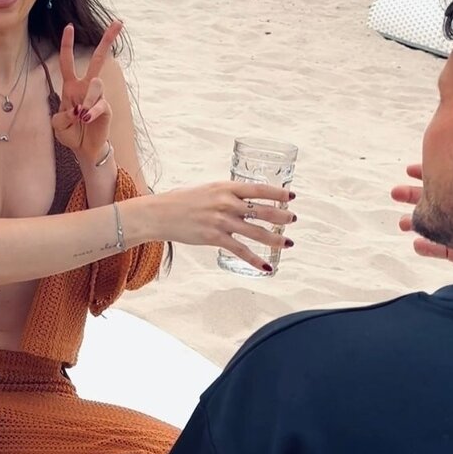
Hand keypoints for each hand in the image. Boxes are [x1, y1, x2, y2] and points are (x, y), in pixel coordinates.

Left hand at [52, 20, 123, 163]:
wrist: (84, 148)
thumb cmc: (70, 133)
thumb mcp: (58, 126)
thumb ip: (61, 117)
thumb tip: (77, 110)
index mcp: (71, 86)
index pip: (68, 61)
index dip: (67, 44)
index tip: (69, 26)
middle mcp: (85, 87)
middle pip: (98, 59)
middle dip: (107, 40)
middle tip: (119, 22)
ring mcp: (97, 97)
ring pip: (95, 84)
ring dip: (86, 100)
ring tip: (81, 116)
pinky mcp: (106, 108)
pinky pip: (100, 104)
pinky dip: (91, 112)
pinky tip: (86, 119)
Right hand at [158, 181, 295, 272]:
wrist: (159, 214)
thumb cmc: (181, 201)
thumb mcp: (207, 189)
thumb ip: (226, 194)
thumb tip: (243, 199)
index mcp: (225, 187)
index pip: (257, 189)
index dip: (277, 193)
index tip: (291, 196)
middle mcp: (225, 203)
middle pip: (261, 210)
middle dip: (281, 216)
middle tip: (293, 219)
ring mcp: (220, 221)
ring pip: (255, 231)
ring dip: (275, 238)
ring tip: (288, 242)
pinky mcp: (214, 238)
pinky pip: (240, 250)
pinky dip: (255, 259)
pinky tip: (267, 266)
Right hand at [392, 163, 452, 267]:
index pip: (451, 177)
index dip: (430, 172)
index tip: (409, 170)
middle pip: (442, 199)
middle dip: (417, 196)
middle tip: (396, 193)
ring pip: (441, 224)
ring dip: (418, 222)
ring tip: (402, 223)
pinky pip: (446, 250)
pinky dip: (430, 247)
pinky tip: (417, 244)